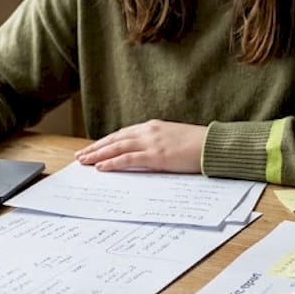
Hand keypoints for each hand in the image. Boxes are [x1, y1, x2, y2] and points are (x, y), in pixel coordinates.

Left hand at [73, 120, 205, 173]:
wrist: (213, 145)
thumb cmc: (198, 145)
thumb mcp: (173, 139)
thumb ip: (158, 143)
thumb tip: (146, 154)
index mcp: (152, 126)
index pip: (122, 134)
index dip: (106, 142)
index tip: (93, 148)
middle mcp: (148, 131)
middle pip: (115, 139)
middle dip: (96, 148)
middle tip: (80, 156)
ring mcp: (151, 142)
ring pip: (117, 147)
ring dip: (98, 155)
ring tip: (84, 161)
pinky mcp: (156, 155)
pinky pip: (128, 159)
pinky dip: (113, 162)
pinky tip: (101, 167)